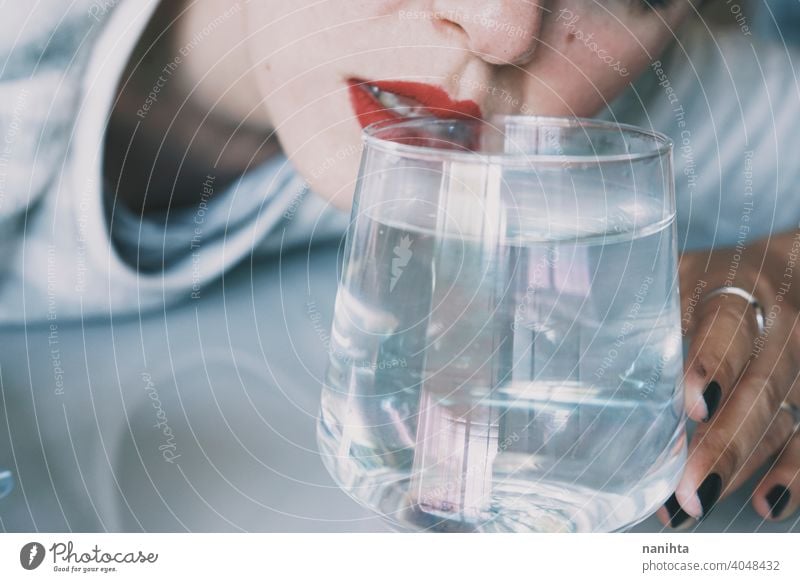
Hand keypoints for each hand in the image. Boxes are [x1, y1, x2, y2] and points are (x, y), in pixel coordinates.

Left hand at [656, 235, 799, 527]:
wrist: (785, 270)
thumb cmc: (708, 281)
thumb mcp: (677, 278)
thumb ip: (644, 310)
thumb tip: (568, 353)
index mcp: (735, 287)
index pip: (728, 324)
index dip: (712, 363)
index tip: (693, 406)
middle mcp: (777, 324)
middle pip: (759, 384)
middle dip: (724, 441)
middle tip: (688, 488)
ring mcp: (798, 363)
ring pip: (781, 417)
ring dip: (741, 466)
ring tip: (696, 506)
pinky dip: (792, 473)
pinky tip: (765, 504)